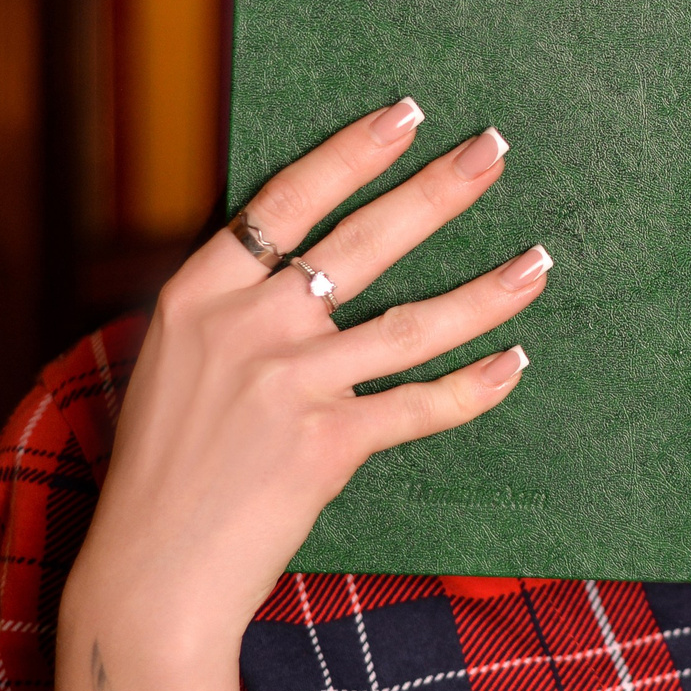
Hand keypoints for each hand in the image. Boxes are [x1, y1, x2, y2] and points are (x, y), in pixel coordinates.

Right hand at [53, 98, 546, 690]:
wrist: (150, 575)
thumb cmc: (161, 471)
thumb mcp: (171, 365)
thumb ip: (230, 310)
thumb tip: (296, 268)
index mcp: (198, 297)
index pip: (286, 201)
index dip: (350, 153)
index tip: (404, 115)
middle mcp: (246, 327)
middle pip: (362, 241)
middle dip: (437, 190)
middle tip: (493, 149)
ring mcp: (291, 384)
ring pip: (413, 323)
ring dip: (487, 291)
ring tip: (540, 261)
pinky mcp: (328, 444)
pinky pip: (421, 404)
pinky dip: (474, 386)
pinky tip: (516, 363)